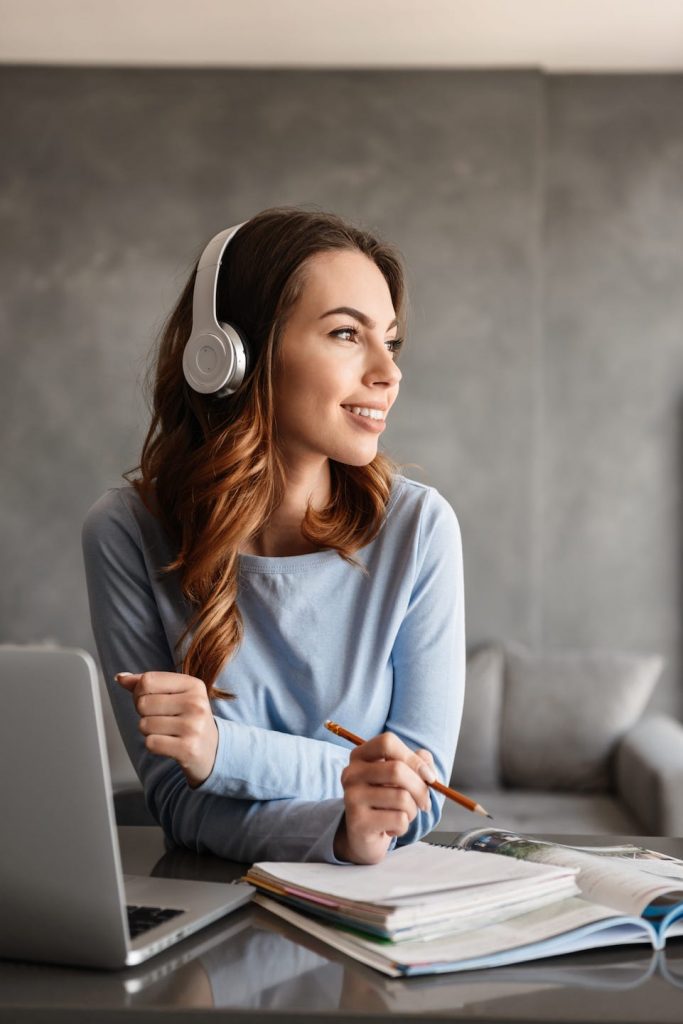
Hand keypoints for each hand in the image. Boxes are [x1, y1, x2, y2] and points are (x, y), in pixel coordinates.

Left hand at [116, 671, 217, 787]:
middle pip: (143, 703)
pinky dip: (154, 745)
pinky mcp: (188, 748)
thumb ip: (147, 684)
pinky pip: (151, 743)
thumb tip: (121, 677)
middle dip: (144, 713)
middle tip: (162, 719)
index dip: (139, 692)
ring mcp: (194, 726)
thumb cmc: (188, 718)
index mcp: (193, 685)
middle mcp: (196, 703)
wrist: (212, 750)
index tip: (150, 700)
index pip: (148, 680)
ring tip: (167, 732)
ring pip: (145, 724)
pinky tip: (169, 744)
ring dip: (149, 731)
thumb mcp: (174, 695)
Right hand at [334, 732, 435, 864]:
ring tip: (403, 815)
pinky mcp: (358, 822)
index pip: (387, 742)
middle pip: (397, 770)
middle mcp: (351, 773)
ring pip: (401, 797)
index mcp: (360, 756)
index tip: (428, 776)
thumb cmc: (385, 800)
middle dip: (420, 788)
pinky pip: (398, 819)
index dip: (413, 758)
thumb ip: (417, 764)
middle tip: (424, 802)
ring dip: (413, 810)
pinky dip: (404, 826)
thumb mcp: (400, 777)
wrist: (363, 835)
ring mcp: (352, 797)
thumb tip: (427, 768)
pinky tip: (392, 827)